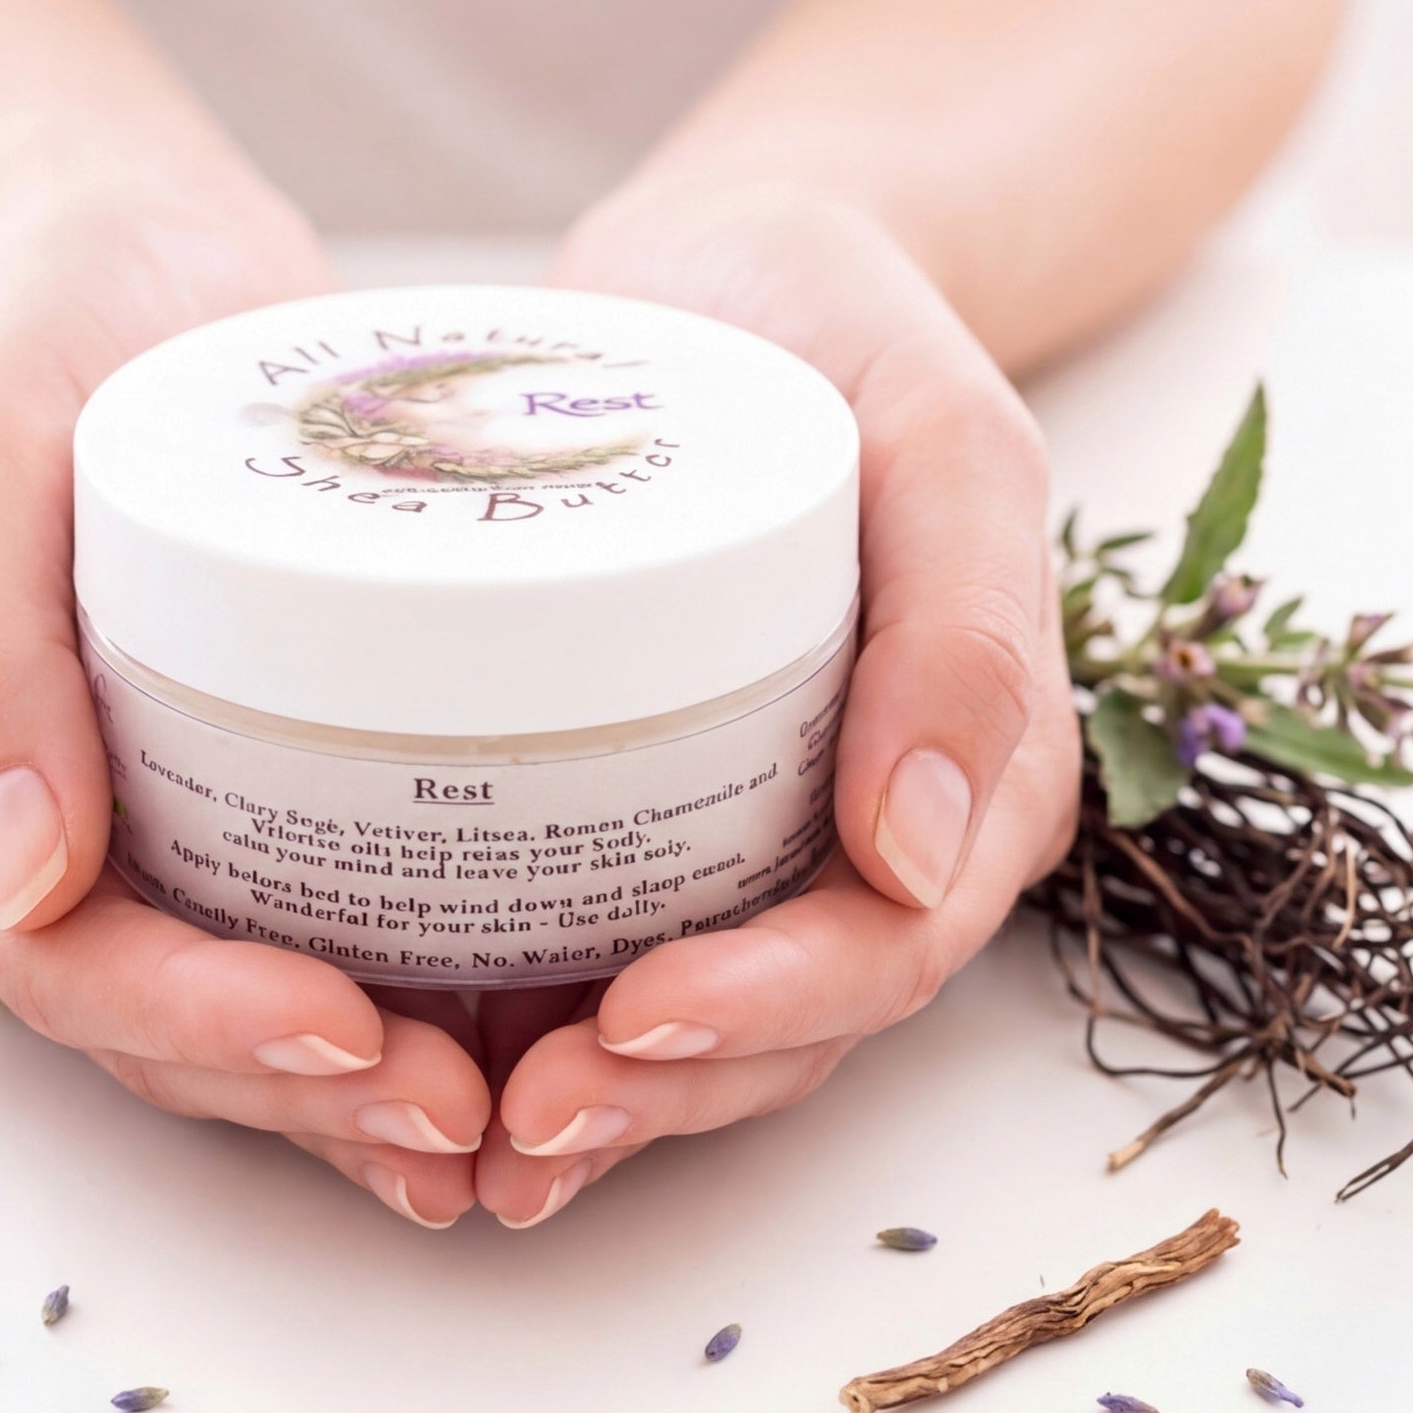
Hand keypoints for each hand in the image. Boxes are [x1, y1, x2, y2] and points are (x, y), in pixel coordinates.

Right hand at [0, 169, 489, 1225]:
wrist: (125, 256)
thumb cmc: (36, 319)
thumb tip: (21, 872)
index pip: (49, 957)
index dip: (191, 1021)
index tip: (343, 1030)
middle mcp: (19, 837)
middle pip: (145, 1026)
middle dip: (295, 1094)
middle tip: (460, 1115)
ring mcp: (124, 831)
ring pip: (223, 1020)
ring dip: (347, 1098)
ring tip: (493, 1126)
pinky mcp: (224, 803)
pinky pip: (293, 943)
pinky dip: (388, 1017)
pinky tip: (498, 1059)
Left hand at [472, 186, 1082, 1228]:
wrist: (729, 275)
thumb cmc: (843, 330)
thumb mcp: (942, 432)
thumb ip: (968, 618)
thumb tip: (928, 845)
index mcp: (974, 773)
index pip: (887, 947)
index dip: (770, 1012)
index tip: (635, 1013)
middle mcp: (874, 836)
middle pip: (788, 1029)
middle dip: (660, 1099)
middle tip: (516, 1121)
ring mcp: (761, 837)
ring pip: (699, 1029)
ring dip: (594, 1106)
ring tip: (459, 1138)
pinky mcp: (654, 813)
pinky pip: (608, 955)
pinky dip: (533, 1031)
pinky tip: (438, 1069)